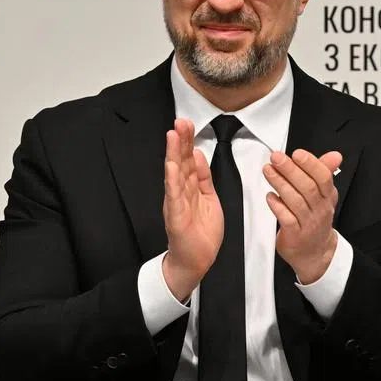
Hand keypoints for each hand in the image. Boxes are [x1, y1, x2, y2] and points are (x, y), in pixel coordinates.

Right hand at [161, 118, 222, 301]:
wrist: (196, 259)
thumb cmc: (201, 232)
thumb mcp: (208, 198)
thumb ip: (203, 177)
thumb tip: (198, 155)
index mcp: (191, 187)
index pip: (188, 159)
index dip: (188, 141)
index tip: (187, 123)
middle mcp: (181, 191)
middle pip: (180, 161)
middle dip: (180, 140)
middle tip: (180, 121)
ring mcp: (177, 202)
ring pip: (174, 173)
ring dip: (173, 153)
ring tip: (173, 135)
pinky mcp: (176, 215)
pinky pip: (174, 194)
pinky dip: (172, 179)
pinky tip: (171, 166)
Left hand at [263, 149, 342, 283]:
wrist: (315, 253)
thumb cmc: (315, 220)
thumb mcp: (324, 196)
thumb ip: (325, 173)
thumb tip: (335, 155)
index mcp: (327, 197)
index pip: (323, 178)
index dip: (311, 164)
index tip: (297, 154)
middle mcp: (320, 209)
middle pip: (308, 187)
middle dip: (290, 170)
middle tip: (276, 158)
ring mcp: (308, 222)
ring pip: (296, 201)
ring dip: (280, 184)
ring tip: (268, 171)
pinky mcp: (295, 235)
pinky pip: (287, 219)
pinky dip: (278, 206)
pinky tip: (270, 196)